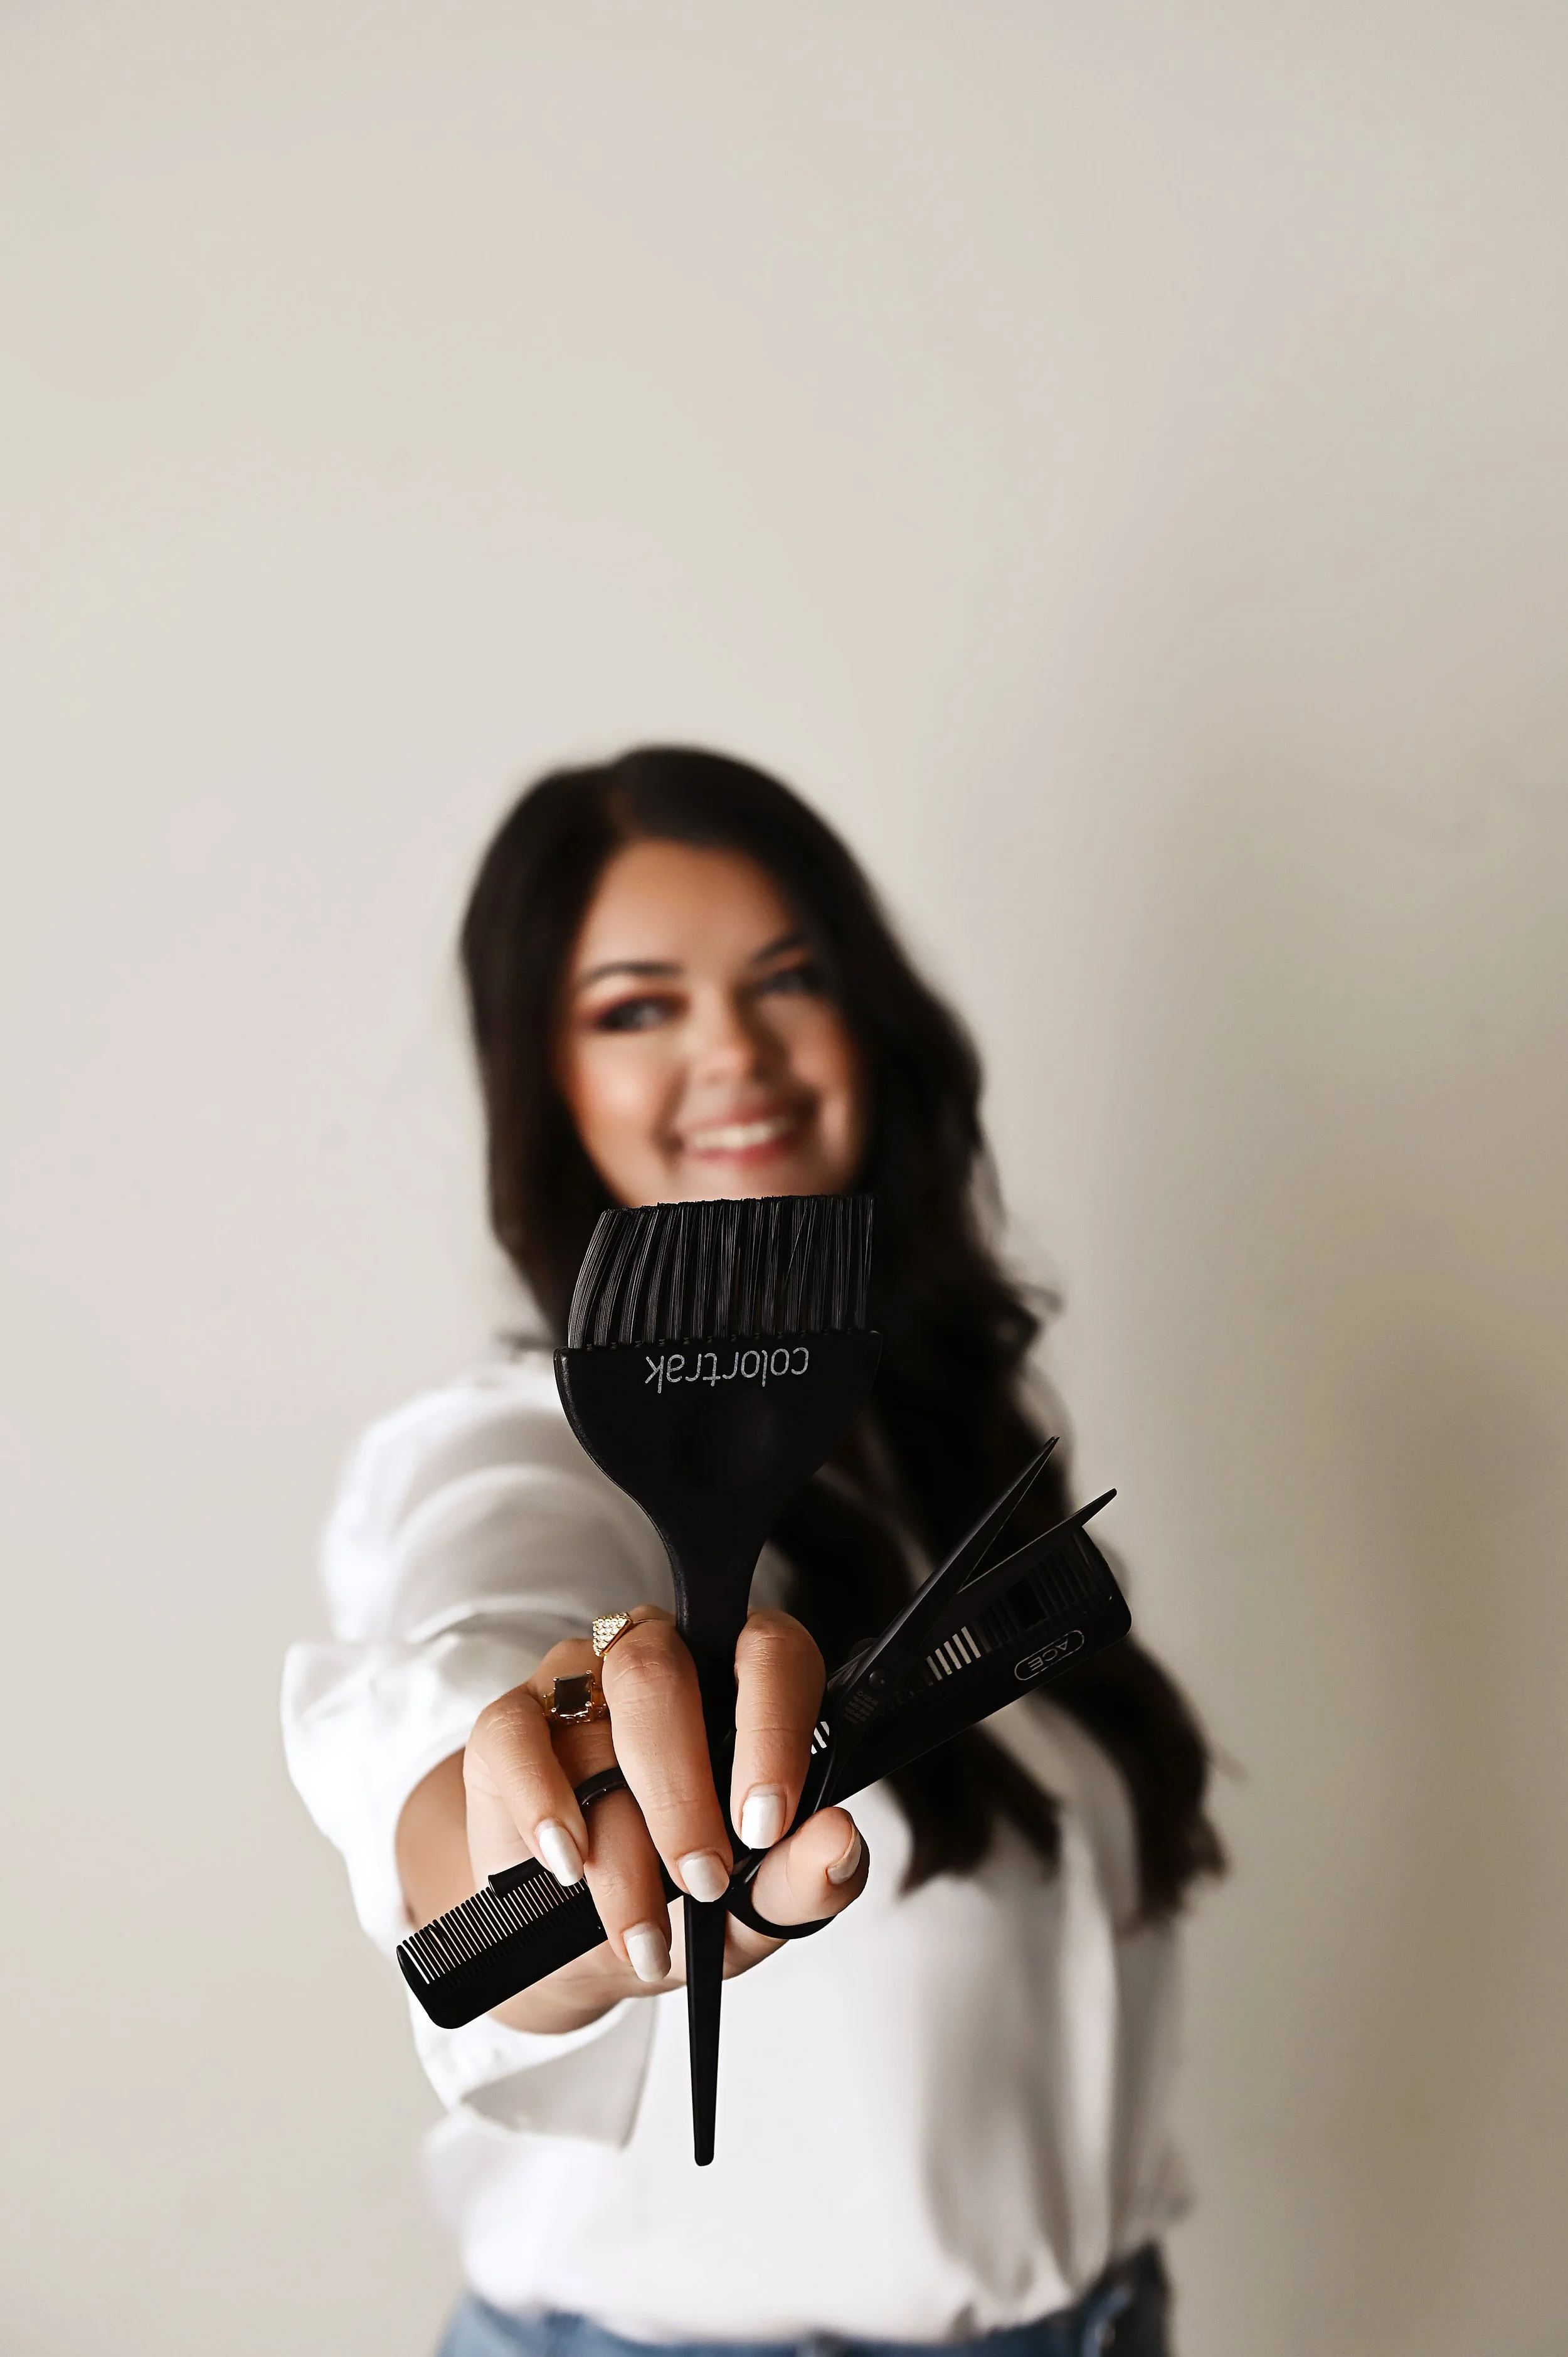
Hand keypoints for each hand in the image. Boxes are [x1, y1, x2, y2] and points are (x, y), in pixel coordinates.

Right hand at [461, 1607, 867, 2031]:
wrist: (583, 1945)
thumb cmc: (685, 1903)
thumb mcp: (756, 1909)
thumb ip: (807, 1877)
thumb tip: (838, 1840)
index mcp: (740, 1680)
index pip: (771, 1653)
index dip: (771, 1729)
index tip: (765, 1823)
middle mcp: (661, 1660)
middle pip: (662, 1676)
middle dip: (683, 1796)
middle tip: (701, 1882)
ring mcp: (579, 1682)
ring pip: (594, 1727)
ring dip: (620, 1847)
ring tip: (641, 1930)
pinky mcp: (509, 1721)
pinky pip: (517, 1737)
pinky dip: (543, 1808)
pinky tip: (567, 1865)